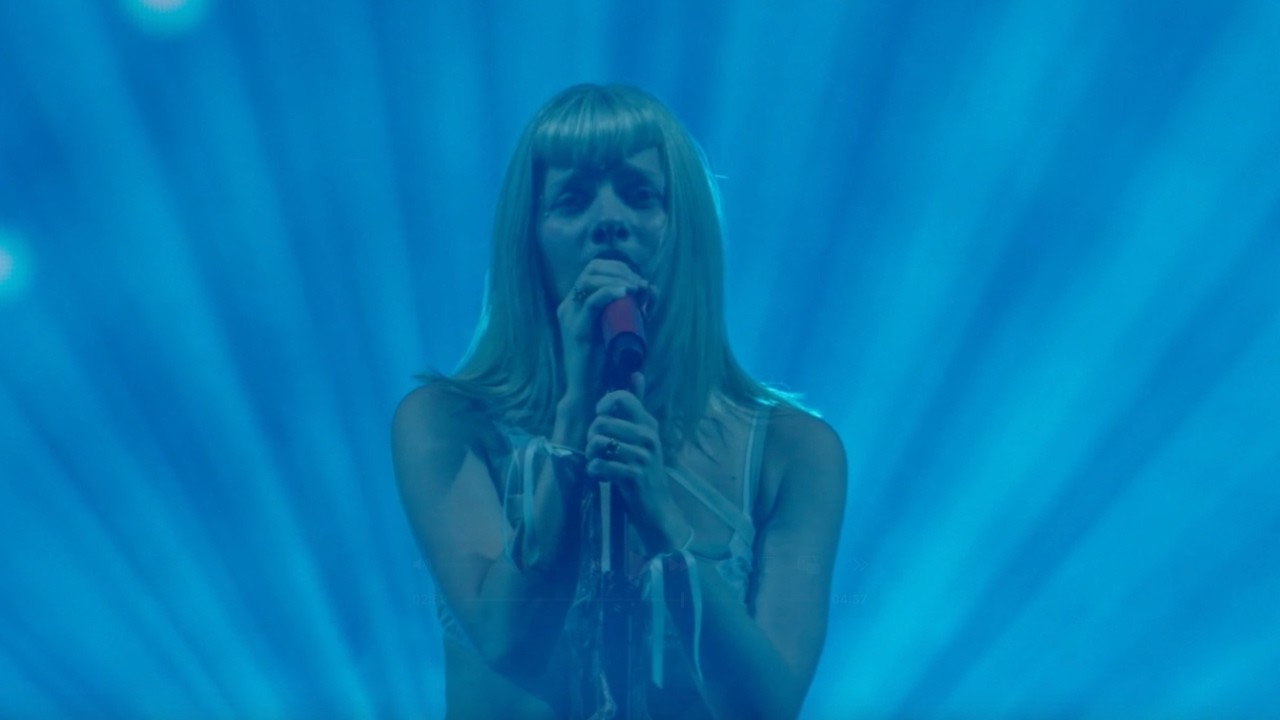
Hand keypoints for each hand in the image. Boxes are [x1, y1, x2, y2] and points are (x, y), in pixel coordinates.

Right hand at [556, 259, 655, 404]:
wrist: (592, 390)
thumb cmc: (607, 362)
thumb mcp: (625, 328)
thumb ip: (637, 309)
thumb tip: (651, 288)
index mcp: (577, 303)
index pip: (594, 269)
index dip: (618, 268)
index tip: (639, 281)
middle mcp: (570, 306)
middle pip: (591, 269)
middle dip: (619, 271)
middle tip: (639, 285)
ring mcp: (570, 317)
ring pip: (589, 280)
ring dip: (616, 279)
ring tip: (636, 290)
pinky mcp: (577, 330)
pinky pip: (591, 303)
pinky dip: (609, 293)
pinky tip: (625, 293)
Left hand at [584, 372, 687, 557]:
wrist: (656, 508)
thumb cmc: (643, 469)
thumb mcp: (642, 435)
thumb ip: (637, 405)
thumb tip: (636, 373)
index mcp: (648, 423)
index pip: (622, 398)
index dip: (603, 405)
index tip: (601, 418)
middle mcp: (648, 436)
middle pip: (602, 421)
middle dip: (592, 436)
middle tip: (598, 449)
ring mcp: (642, 456)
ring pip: (598, 442)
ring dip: (591, 455)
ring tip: (599, 462)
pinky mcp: (634, 476)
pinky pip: (600, 465)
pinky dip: (594, 471)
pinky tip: (601, 476)